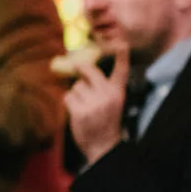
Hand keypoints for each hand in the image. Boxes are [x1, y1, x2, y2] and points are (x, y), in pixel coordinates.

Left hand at [65, 47, 127, 166]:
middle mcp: (107, 95)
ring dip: (76, 94)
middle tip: (77, 66)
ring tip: (84, 106)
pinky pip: (68, 97)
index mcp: (117, 93)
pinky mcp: (80, 112)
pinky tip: (77, 112)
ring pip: (75, 86)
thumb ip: (102, 87)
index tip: (122, 44)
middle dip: (80, 68)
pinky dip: (69, 104)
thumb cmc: (105, 122)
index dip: (121, 57)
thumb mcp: (112, 103)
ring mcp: (94, 103)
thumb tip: (82, 69)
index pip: (121, 71)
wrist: (103, 147)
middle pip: (88, 70)